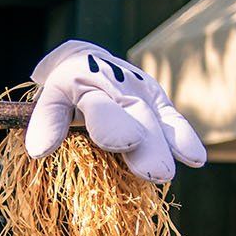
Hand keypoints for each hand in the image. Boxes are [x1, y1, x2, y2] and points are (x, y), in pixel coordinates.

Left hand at [25, 40, 205, 181]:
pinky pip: (172, 119)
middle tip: (154, 172)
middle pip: (134, 115)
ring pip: (155, 119)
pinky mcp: (157, 100)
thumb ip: (46, 120)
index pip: (99, 104)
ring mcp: (141, 92)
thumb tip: (39, 151)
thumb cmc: (64, 91)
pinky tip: (196, 159)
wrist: (86, 62)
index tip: (123, 144)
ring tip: (167, 173)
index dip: (110, 123)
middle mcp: (118, 84)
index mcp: (84, 81)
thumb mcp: (49, 98)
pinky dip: (183, 137)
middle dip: (146, 144)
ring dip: (165, 146)